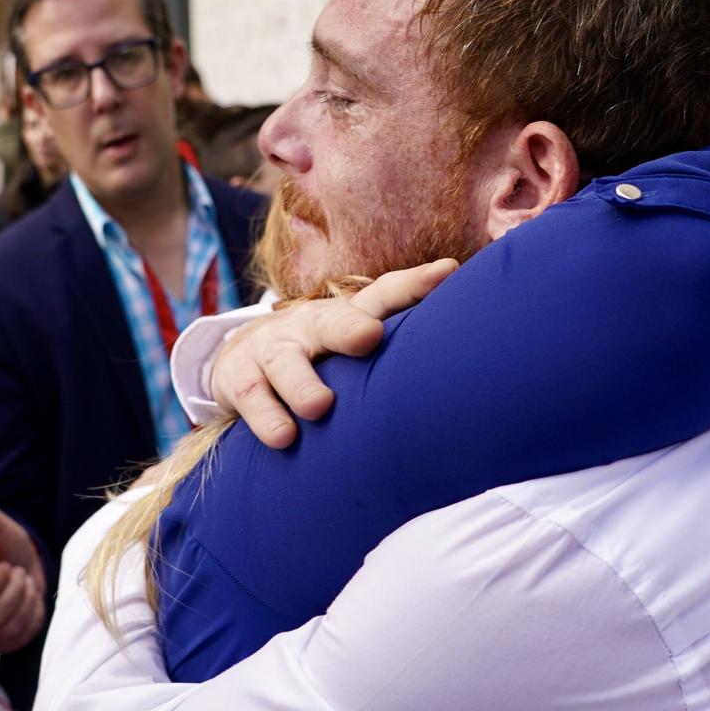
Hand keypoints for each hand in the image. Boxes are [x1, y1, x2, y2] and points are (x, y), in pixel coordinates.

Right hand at [0, 508, 46, 655]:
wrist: (18, 562)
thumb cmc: (0, 544)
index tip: (4, 566)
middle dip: (13, 591)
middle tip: (17, 572)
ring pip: (6, 630)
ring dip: (24, 601)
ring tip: (23, 583)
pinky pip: (21, 638)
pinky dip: (32, 614)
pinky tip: (28, 598)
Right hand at [211, 259, 457, 445]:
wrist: (239, 363)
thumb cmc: (318, 360)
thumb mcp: (352, 347)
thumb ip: (399, 347)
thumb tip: (470, 350)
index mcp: (346, 317)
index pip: (382, 296)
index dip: (413, 285)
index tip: (447, 273)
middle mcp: (309, 326)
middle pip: (331, 321)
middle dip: (350, 327)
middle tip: (369, 338)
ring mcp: (271, 350)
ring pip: (286, 363)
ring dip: (302, 384)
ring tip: (318, 406)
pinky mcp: (239, 378)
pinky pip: (252, 397)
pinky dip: (266, 418)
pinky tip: (283, 437)